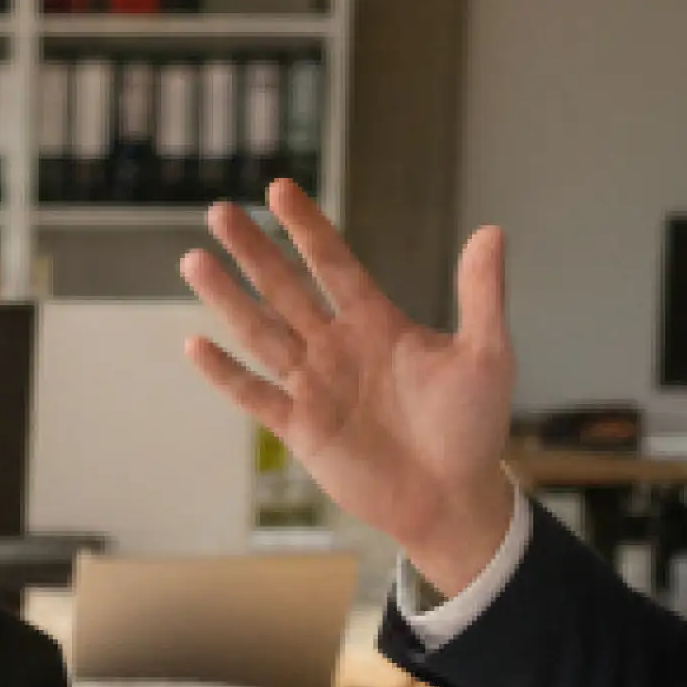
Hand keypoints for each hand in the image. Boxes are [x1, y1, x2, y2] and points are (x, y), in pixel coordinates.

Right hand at [179, 182, 521, 595]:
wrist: (452, 498)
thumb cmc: (474, 428)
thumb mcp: (488, 356)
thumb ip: (482, 295)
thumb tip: (491, 231)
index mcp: (377, 323)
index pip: (334, 263)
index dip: (306, 227)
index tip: (279, 188)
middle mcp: (338, 347)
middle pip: (285, 288)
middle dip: (253, 250)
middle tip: (219, 210)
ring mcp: (315, 387)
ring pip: (260, 332)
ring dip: (228, 299)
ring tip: (194, 260)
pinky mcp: (301, 429)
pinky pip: (255, 395)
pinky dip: (225, 373)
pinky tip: (195, 344)